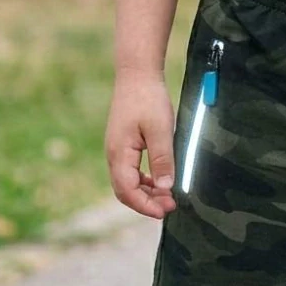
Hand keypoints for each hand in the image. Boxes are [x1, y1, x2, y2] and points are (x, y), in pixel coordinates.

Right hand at [105, 69, 177, 218]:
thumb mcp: (161, 130)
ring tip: (169, 197)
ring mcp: (117, 151)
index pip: (127, 190)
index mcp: (119, 153)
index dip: (145, 205)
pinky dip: (145, 182)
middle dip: (147, 203)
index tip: (165, 210)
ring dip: (147, 193)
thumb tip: (166, 187)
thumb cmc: (148, 98)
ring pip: (128, 184)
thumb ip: (162, 159)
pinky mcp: (124, 147)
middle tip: (171, 206)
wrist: (137, 75)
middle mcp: (114, 155)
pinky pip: (131, 173)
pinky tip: (161, 183)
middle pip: (125, 191)